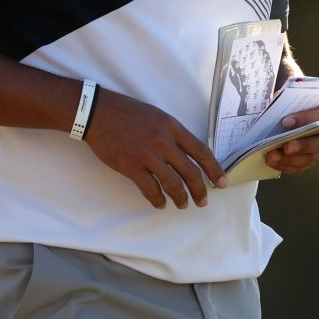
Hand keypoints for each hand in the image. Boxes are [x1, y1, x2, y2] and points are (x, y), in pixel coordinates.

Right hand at [83, 88, 224, 208]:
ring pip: (173, 184)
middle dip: (200, 190)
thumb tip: (186, 154)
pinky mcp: (131, 166)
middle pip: (191, 172)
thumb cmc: (126, 113)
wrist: (97, 113)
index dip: (214, 169)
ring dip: (181, 199)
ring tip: (182, 205)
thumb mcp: (156, 116)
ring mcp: (147, 155)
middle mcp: (164, 141)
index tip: (221, 182)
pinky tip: (161, 204)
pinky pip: (151, 190)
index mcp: (172, 127)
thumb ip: (172, 133)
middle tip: (203, 201)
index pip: (201, 151)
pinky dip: (158, 201)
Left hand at [263, 104, 318, 175]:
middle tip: (286, 146)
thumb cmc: (290, 107)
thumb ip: (286, 102)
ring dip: (289, 159)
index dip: (305, 118)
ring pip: (309, 159)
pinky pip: (298, 168)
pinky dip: (284, 166)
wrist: (286, 119)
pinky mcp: (308, 162)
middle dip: (302, 145)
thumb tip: (275, 110)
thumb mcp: (289, 99)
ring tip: (271, 156)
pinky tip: (271, 161)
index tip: (285, 121)